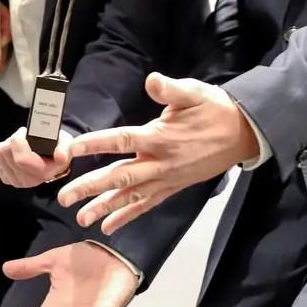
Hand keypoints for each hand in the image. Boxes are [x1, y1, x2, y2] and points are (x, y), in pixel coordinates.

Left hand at [0, 126, 71, 187]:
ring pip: (0, 153)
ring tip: (21, 143)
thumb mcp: (66, 143)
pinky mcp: (6, 178)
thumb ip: (64, 148)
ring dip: (8, 143)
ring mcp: (15, 181)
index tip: (25, 131)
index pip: (21, 159)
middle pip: (7, 152)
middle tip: (25, 136)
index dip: (19, 140)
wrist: (52, 161)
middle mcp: (28, 180)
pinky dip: (3, 149)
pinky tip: (14, 150)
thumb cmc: (57, 148)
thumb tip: (60, 156)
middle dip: (15, 138)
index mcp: (43, 173)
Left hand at [57, 73, 257, 233]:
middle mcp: (159, 162)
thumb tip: (151, 80)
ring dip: (105, 208)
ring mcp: (166, 178)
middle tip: (64, 197)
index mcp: (160, 137)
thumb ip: (170, 89)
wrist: (242, 134)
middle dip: (90, 187)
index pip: (121, 141)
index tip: (70, 149)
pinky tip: (109, 226)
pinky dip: (127, 216)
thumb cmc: (214, 110)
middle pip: (120, 176)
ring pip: (130, 196)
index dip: (95, 143)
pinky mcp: (172, 187)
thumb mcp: (194, 93)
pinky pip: (146, 204)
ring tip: (80, 219)